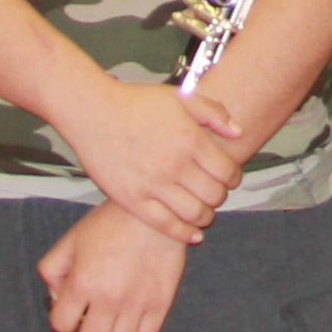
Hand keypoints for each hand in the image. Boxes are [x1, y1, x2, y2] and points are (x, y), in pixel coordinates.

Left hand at [39, 205, 190, 331]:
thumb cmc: (110, 224)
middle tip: (94, 317)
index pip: (62, 325)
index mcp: (82, 282)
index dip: (65, 319)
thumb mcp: (71, 240)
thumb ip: (52, 269)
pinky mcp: (160, 305)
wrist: (154, 214)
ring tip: (113, 321)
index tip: (75, 309)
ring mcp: (136, 304)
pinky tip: (131, 325)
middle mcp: (108, 298)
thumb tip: (56, 298)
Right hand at [58, 73, 253, 244]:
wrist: (92, 113)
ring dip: (206, 216)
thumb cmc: (136, 102)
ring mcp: (154, 185)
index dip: (234, 177)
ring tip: (204, 211)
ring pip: (195, 214)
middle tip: (214, 192)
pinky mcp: (133, 200)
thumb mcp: (180, 97)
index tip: (229, 177)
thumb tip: (239, 133)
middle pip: (215, 195)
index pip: (227, 172)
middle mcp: (175, 165)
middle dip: (220, 196)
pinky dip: (185, 234)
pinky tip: (193, 234)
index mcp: (191, 140)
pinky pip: (166, 225)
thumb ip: (214, 112)